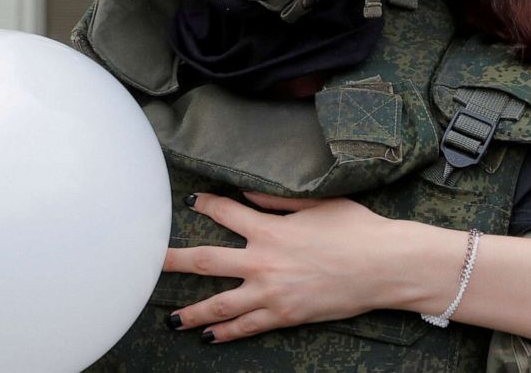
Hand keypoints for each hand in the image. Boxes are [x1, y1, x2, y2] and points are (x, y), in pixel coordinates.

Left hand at [163, 192, 395, 342]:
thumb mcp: (318, 204)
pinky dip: (225, 333)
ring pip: (218, 304)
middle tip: (147, 264)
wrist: (383, 265)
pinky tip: (208, 337)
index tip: (192, 201)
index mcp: (270, 229)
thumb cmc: (356, 229)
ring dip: (190, 311)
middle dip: (172, 261)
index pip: (226, 212)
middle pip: (205, 261)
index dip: (206, 204)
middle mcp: (262, 261)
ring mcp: (270, 292)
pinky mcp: (284, 315)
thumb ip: (278, 201)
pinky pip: (246, 327)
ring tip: (170, 318)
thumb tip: (247, 194)